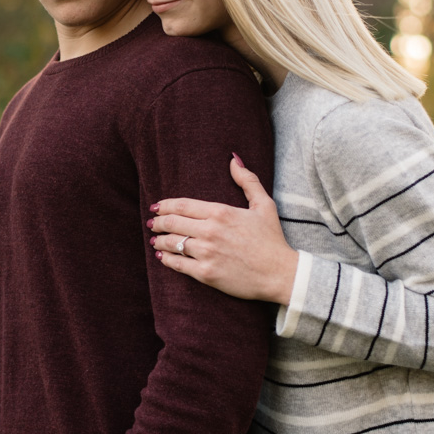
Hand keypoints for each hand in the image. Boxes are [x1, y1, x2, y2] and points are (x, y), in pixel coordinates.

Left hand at [149, 155, 299, 305]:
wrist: (280, 274)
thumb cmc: (272, 239)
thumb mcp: (264, 205)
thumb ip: (247, 181)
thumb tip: (234, 159)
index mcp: (221, 212)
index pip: (182, 205)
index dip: (165, 205)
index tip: (156, 207)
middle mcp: (211, 231)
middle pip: (172, 223)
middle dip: (158, 222)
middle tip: (152, 223)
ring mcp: (207, 253)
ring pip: (172, 243)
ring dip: (159, 241)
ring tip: (155, 241)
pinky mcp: (206, 273)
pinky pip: (178, 264)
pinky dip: (166, 260)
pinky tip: (162, 257)